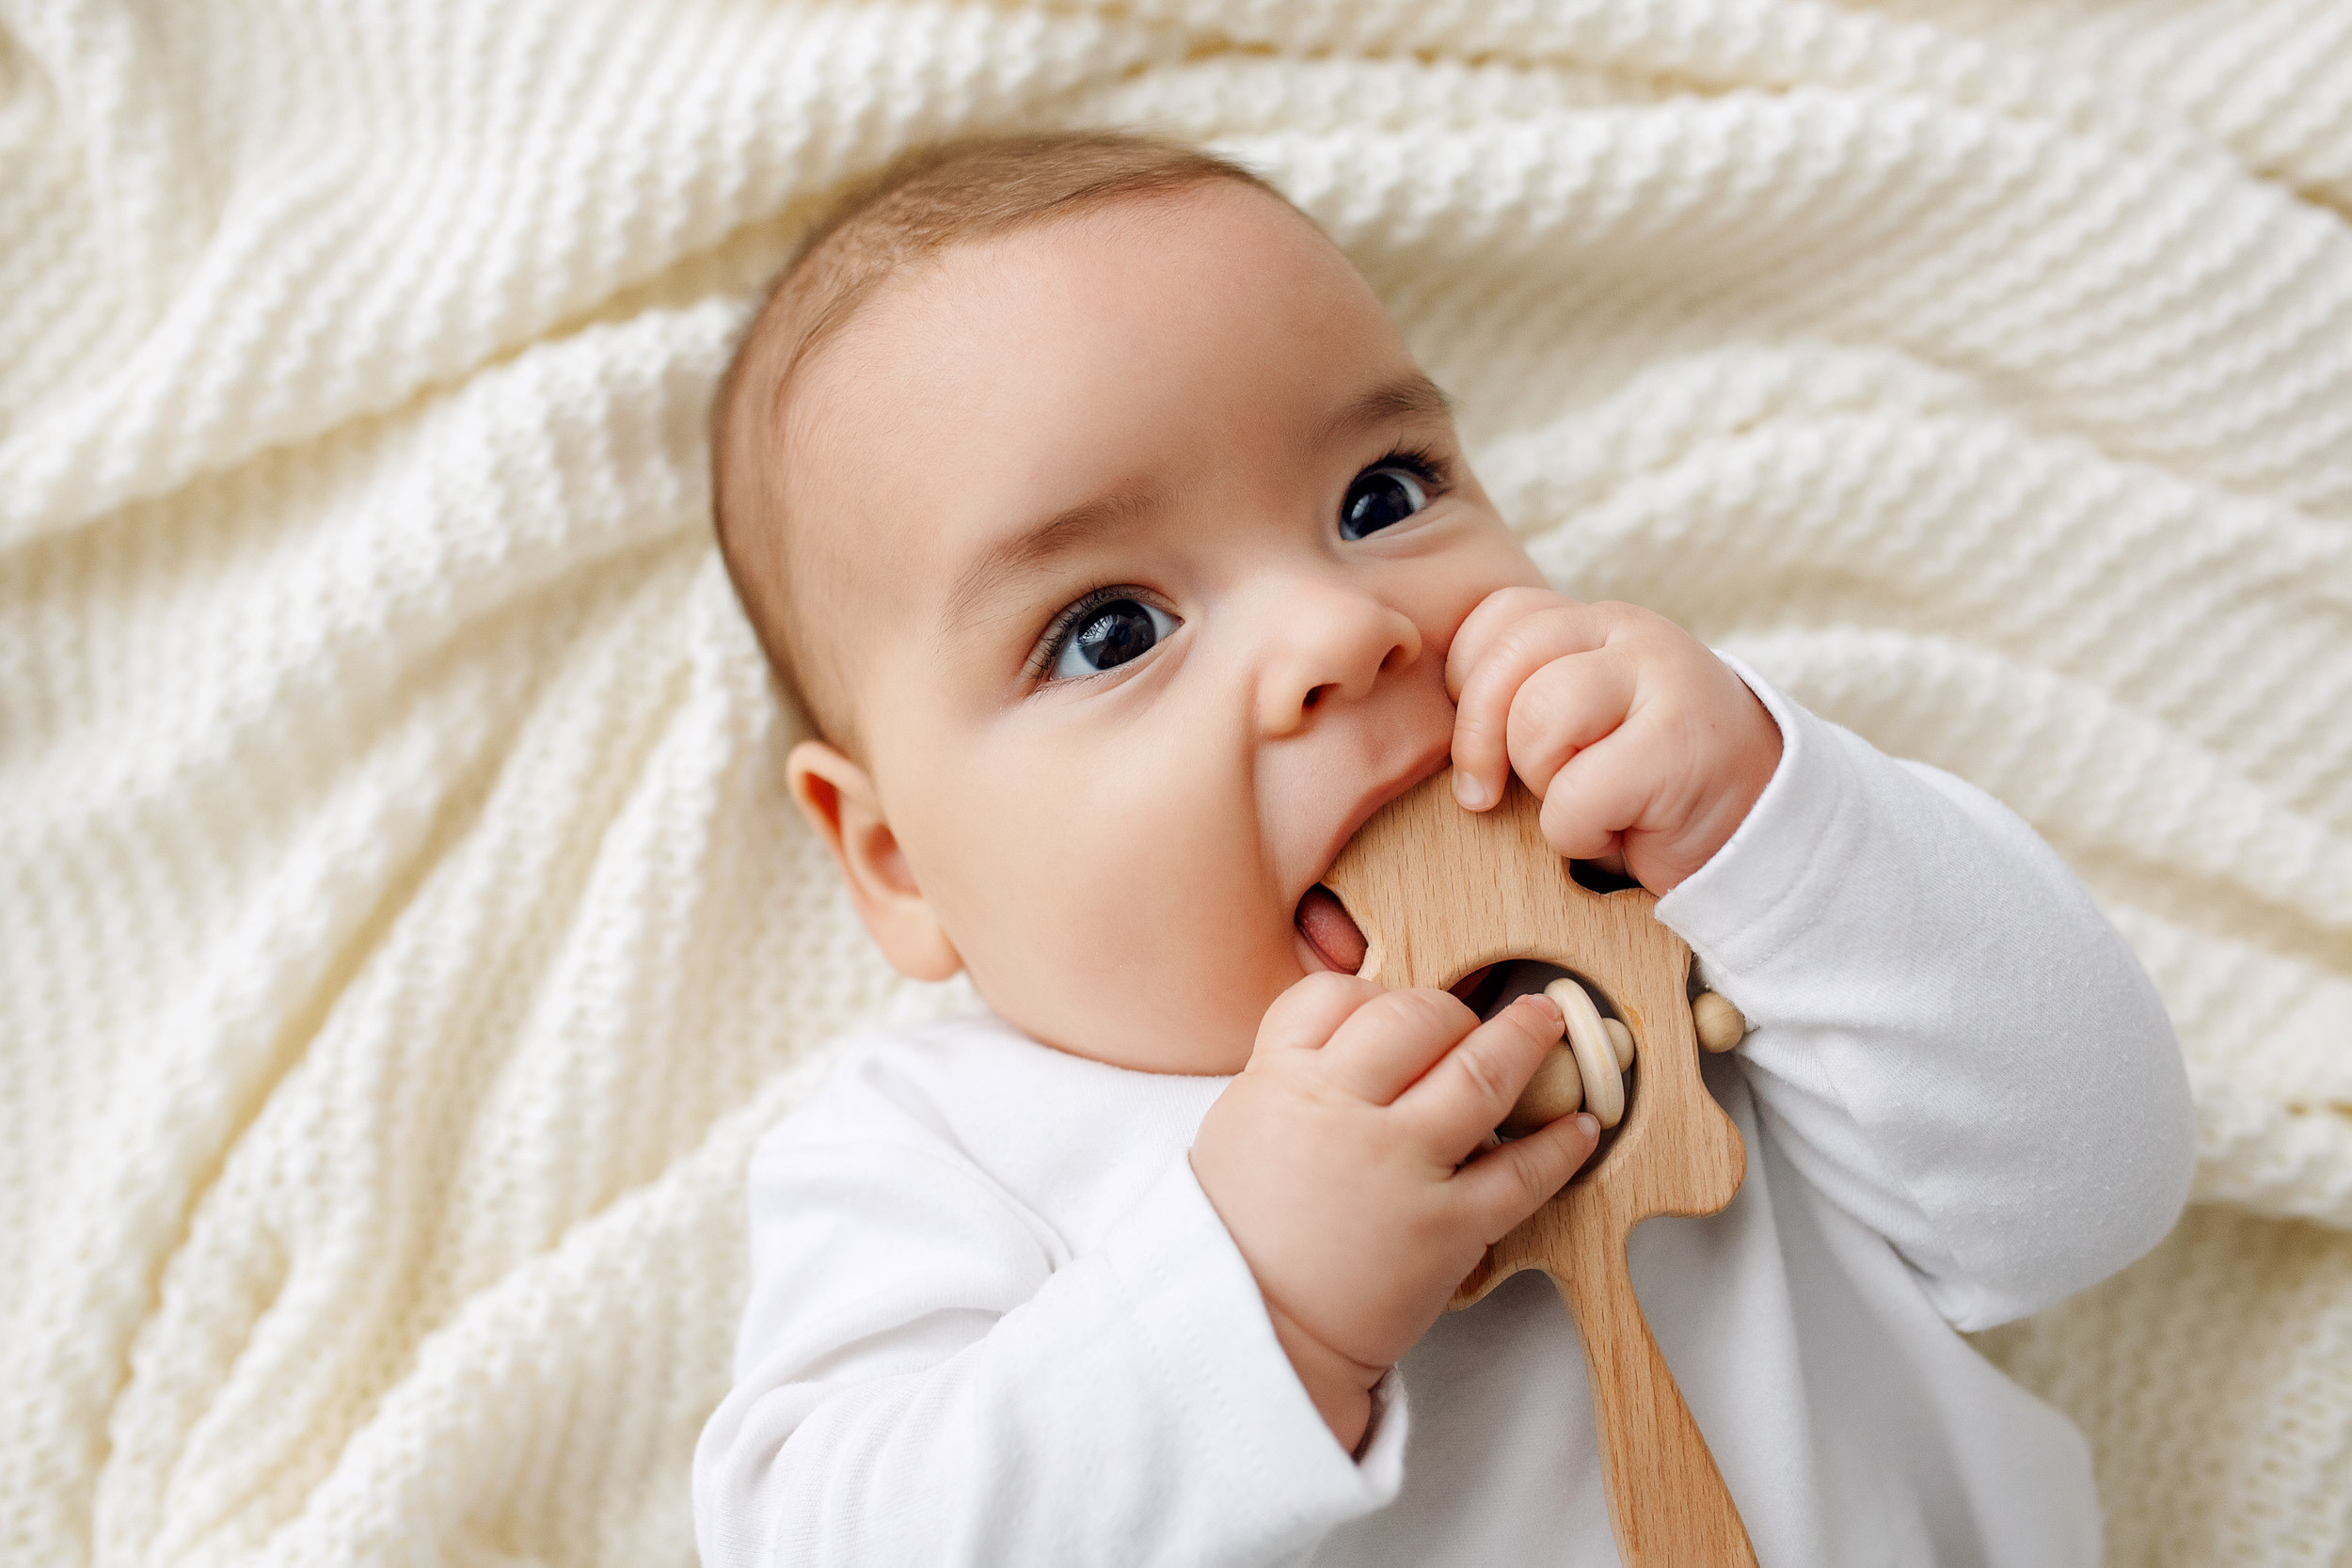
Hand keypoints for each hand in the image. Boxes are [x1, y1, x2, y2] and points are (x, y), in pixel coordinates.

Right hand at [1190, 974, 1598, 1451]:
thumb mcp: (1239, 1126)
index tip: (1396, 1007)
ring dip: (1524, 1041)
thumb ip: (1289, 1074)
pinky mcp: (1448, 1227)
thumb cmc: (1240, 1238)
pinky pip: (1521, 1174)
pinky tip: (1578, 1128)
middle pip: (1414, 1018)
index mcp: (1284, 1083)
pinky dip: (1559, 1147)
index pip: (1339, 997)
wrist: (1253, 1336)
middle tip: (1466, 1021)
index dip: (1377, 994)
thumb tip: (1348, 1040)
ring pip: (1479, 1075)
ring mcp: (1401, 1166)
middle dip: (1450, 1011)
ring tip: (1548, 1024)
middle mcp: (1345, 1111)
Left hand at [1445, 590, 1780, 892]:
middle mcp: (1631, 634)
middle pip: (1505, 666)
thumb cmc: (1639, 783)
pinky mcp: (1680, 748)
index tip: (1485, 742)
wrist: (1754, 829)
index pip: (1497, 617)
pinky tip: (1621, 830)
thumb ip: (1519, 691)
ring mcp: (1664, 682)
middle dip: (1482, 742)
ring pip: (1537, 722)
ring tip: (1586, 801)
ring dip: (1544, 786)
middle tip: (1490, 794)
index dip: (1470, 686)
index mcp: (1596, 620)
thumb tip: (1430, 715)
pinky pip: (1577, 796)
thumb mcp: (1577, 721)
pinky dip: (1581, 834)